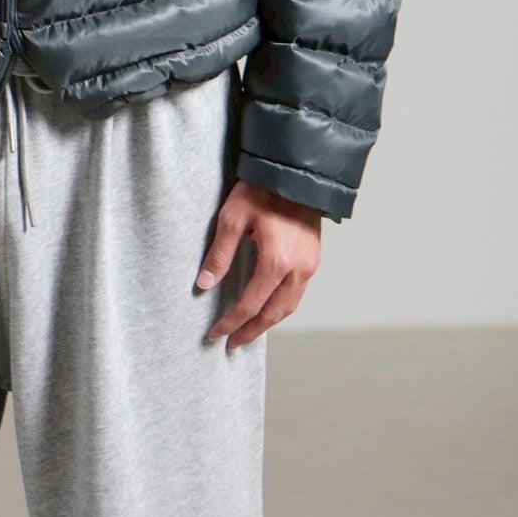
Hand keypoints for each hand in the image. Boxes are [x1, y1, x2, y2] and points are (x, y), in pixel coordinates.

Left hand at [195, 178, 321, 350]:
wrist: (295, 172)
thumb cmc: (262, 190)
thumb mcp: (232, 218)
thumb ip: (219, 254)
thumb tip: (203, 285)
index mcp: (276, 261)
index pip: (250, 305)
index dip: (231, 323)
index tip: (215, 334)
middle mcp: (298, 270)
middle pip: (273, 314)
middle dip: (250, 332)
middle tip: (231, 343)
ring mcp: (309, 266)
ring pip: (289, 307)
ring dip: (268, 323)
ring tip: (248, 332)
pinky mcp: (314, 259)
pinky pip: (298, 294)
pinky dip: (282, 308)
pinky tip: (268, 308)